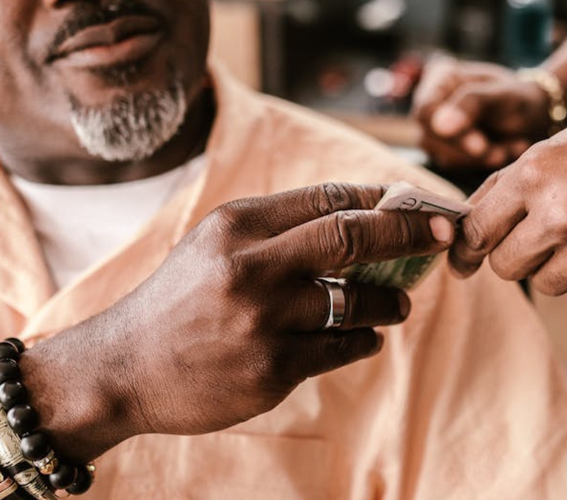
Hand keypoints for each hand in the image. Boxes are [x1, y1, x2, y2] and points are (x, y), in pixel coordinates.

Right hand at [101, 183, 454, 437]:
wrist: (121, 368)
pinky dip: (365, 339)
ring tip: (399, 301)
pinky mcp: (272, 369)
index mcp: (236, 224)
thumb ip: (277, 228)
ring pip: (356, 300)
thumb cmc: (177, 300)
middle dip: (411, 232)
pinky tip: (366, 336)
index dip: (382, 198)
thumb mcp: (213, 244)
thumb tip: (360, 212)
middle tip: (446, 234)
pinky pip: (342, 348)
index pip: (328, 197)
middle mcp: (250, 267)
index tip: (415, 203)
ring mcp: (263, 321)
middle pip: (353, 235)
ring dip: (391, 298)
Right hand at [412, 56, 551, 168]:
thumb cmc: (519, 100)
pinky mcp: (445, 150)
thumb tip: (439, 126)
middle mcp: (432, 103)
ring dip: (478, 159)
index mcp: (441, 77)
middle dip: (468, 150)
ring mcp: (435, 129)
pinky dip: (482, 164)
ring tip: (507, 150)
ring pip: (442, 155)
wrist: (534, 119)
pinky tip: (503, 153)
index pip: (426, 110)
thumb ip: (472, 104)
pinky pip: (455, 165)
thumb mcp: (503, 96)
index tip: (480, 145)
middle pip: (430, 137)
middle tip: (499, 153)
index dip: (448, 132)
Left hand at [448, 102, 566, 305]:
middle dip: (515, 254)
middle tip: (540, 237)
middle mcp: (562, 214)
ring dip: (559, 265)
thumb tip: (467, 222)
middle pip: (505, 265)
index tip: (464, 259)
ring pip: (545, 283)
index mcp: (537, 173)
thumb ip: (512, 182)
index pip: (478, 229)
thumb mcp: (562, 144)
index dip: (466, 248)